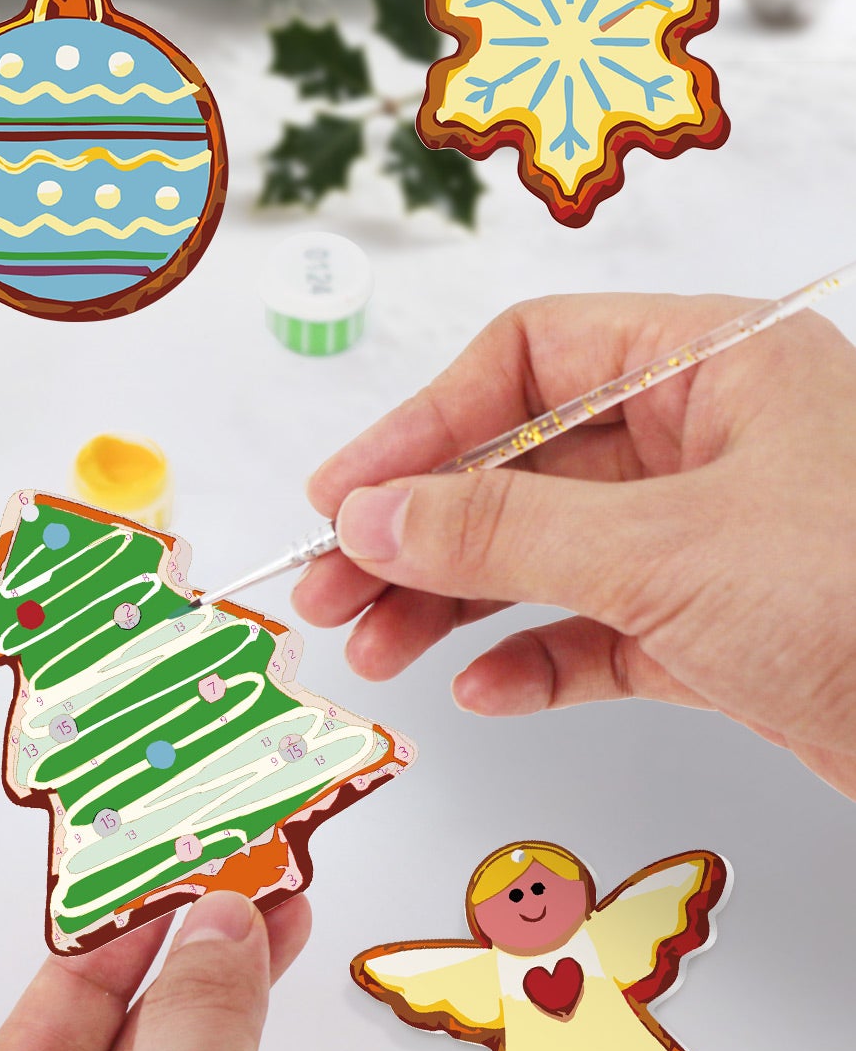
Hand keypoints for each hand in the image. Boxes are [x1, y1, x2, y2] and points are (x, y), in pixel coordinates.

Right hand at [294, 295, 855, 798]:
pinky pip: (598, 629)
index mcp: (713, 365)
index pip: (526, 360)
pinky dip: (535, 658)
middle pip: (519, 466)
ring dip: (453, 602)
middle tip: (330, 591)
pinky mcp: (719, 627)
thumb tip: (366, 516)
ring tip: (375, 651)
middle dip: (418, 532)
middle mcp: (708, 440)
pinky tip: (483, 690)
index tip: (345, 495)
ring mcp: (712, 537)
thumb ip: (499, 530)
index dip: (421, 423)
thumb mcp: (663, 552)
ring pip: (546, 553)